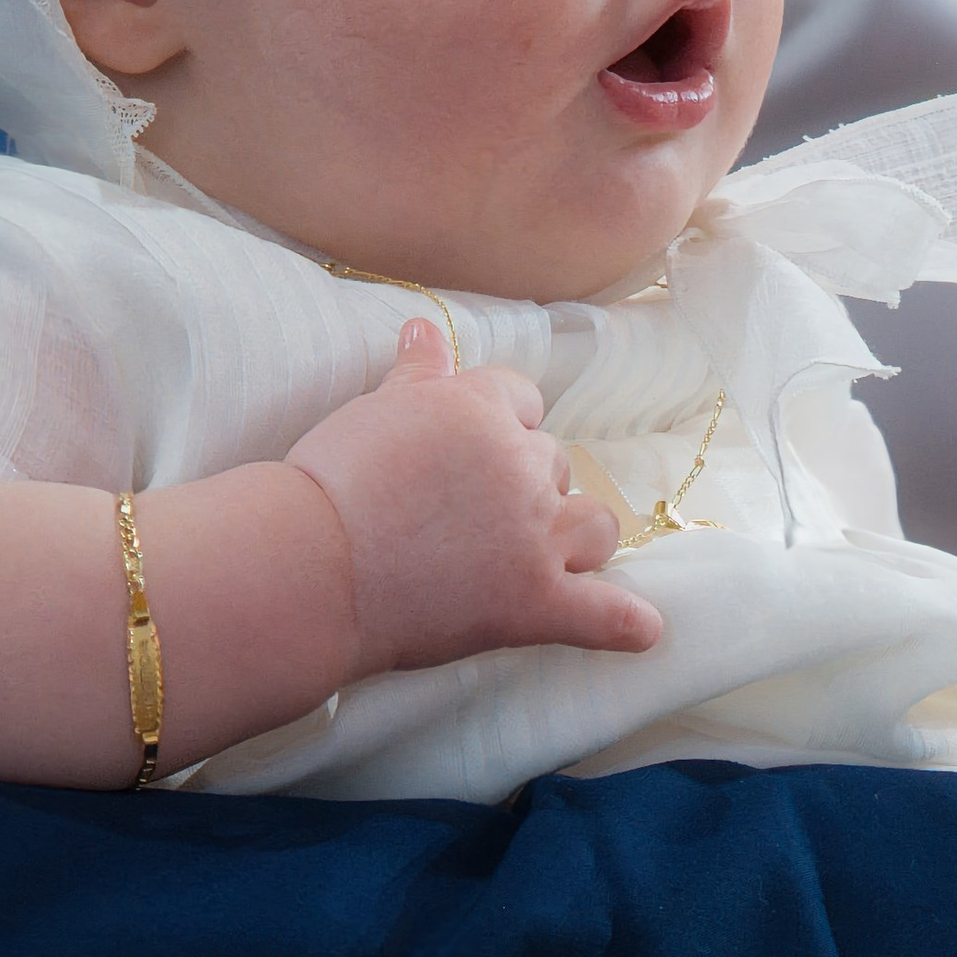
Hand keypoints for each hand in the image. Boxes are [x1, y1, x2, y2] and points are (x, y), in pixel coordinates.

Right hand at [288, 321, 660, 678]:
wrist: (314, 565)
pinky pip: (605, 613)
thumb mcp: (373, 410)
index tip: (470, 457)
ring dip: (578, 537)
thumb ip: (415, 371)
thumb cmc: (331, 484)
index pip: (524, 402)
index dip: (503, 428)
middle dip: (526, 487)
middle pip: (555, 465)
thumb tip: (423, 326)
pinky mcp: (536, 603)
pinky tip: (642, 630)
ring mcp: (535, 537)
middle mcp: (521, 466)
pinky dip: (625, 624)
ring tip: (547, 556)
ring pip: (594, 526)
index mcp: (483, 409)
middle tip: (472, 519)